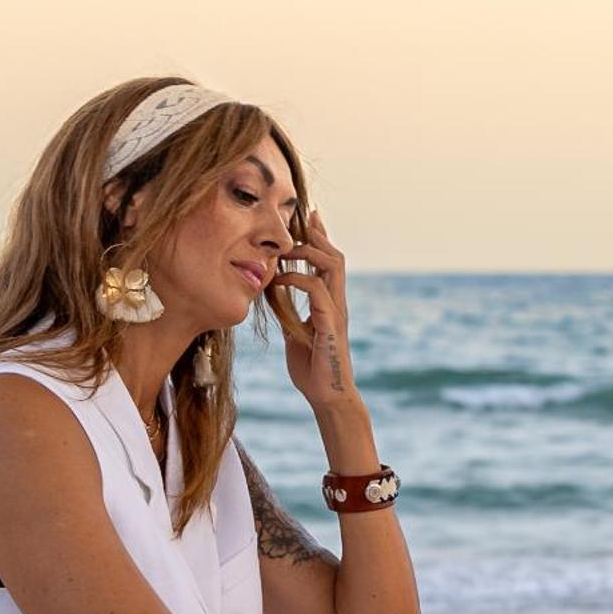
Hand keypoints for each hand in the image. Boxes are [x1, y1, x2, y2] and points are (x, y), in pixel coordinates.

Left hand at [270, 208, 356, 409]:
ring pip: (332, 266)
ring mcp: (336, 312)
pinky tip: (280, 279)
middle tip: (297, 221)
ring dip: (309, 251)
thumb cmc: (312, 370)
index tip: (308, 216)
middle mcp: (337, 303)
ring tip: (286, 249)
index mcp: (330, 304)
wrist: (326, 397)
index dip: (320, 237)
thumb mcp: (294, 333)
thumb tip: (275, 296)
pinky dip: (298, 279)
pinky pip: (317, 291)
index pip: (328, 262)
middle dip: (317, 235)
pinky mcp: (330, 324)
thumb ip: (290, 313)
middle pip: (334, 256)